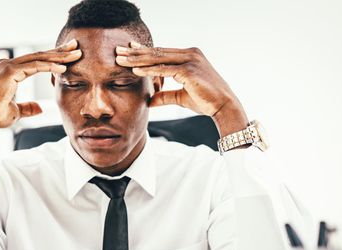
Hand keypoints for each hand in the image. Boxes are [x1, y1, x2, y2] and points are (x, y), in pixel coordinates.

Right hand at [0, 40, 81, 163]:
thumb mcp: (16, 111)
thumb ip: (28, 108)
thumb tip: (40, 108)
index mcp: (10, 71)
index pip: (36, 61)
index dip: (53, 58)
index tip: (69, 56)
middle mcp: (9, 64)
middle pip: (39, 55)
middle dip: (59, 52)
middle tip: (76, 46)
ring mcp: (8, 66)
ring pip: (39, 58)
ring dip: (59, 57)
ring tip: (75, 55)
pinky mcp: (10, 71)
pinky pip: (34, 67)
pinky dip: (49, 67)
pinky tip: (63, 68)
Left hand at [115, 42, 247, 135]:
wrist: (224, 106)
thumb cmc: (205, 101)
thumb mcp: (181, 97)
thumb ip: (165, 96)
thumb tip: (150, 101)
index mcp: (189, 56)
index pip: (161, 52)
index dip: (143, 51)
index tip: (128, 51)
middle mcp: (190, 54)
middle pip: (157, 52)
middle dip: (135, 53)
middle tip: (117, 51)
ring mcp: (190, 60)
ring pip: (158, 59)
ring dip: (137, 60)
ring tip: (120, 60)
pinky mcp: (189, 70)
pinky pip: (164, 69)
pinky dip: (149, 70)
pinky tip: (135, 71)